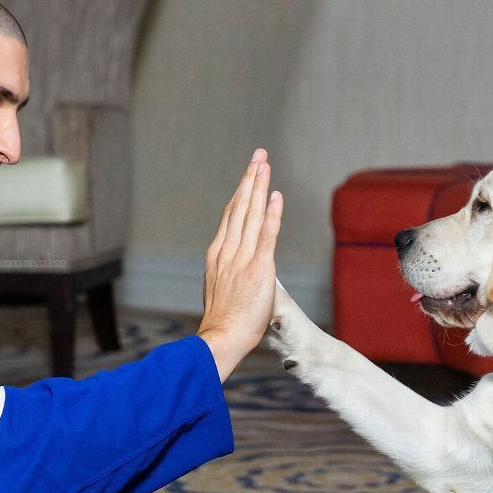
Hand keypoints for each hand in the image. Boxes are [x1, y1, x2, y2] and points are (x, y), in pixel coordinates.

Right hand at [198, 148, 283, 380]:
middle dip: (250, 179)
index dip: (240, 193)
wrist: (221, 337)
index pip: (230, 216)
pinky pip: (266, 235)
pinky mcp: (259, 268)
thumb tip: (236, 270)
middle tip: (258, 155)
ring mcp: (242, 258)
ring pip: (251, 214)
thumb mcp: (219, 290)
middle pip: (240, 207)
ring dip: (259, 187)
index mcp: (217, 254)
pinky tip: (275, 196)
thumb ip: (229, 273)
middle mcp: (227, 250)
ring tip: (264, 164)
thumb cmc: (223, 322)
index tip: (248, 175)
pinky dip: (271, 214)